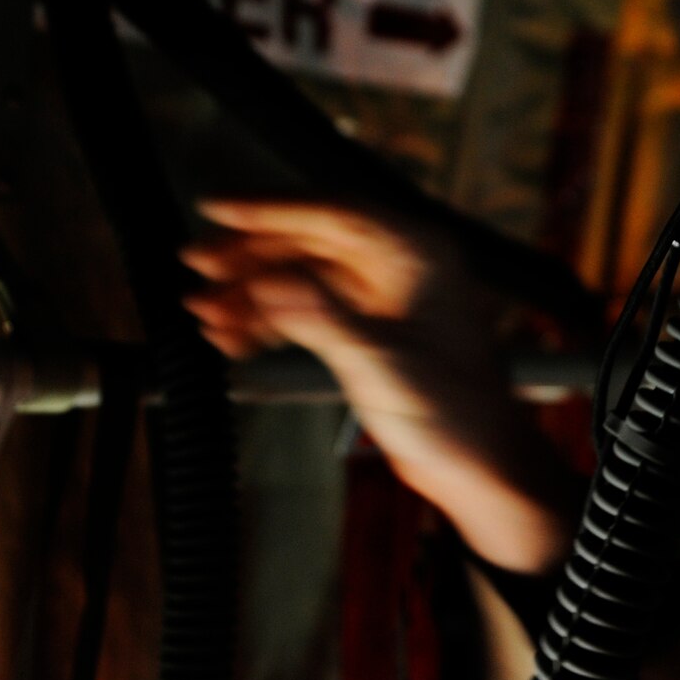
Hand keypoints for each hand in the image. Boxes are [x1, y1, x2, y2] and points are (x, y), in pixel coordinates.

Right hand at [182, 199, 577, 573]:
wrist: (482, 471)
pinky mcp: (370, 328)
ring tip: (204, 311)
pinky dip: (270, 320)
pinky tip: (232, 336)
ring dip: (252, 292)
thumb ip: (324, 318)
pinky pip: (309, 308)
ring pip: (303, 275)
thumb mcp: (384, 363)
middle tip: (197, 264)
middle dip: (250, 254)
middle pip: (310, 240)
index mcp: (419, 251)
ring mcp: (384, 295)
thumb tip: (268, 283)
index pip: (333, 212)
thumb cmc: (455, 416)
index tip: (216, 208)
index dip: (269, 208)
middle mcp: (402, 263)